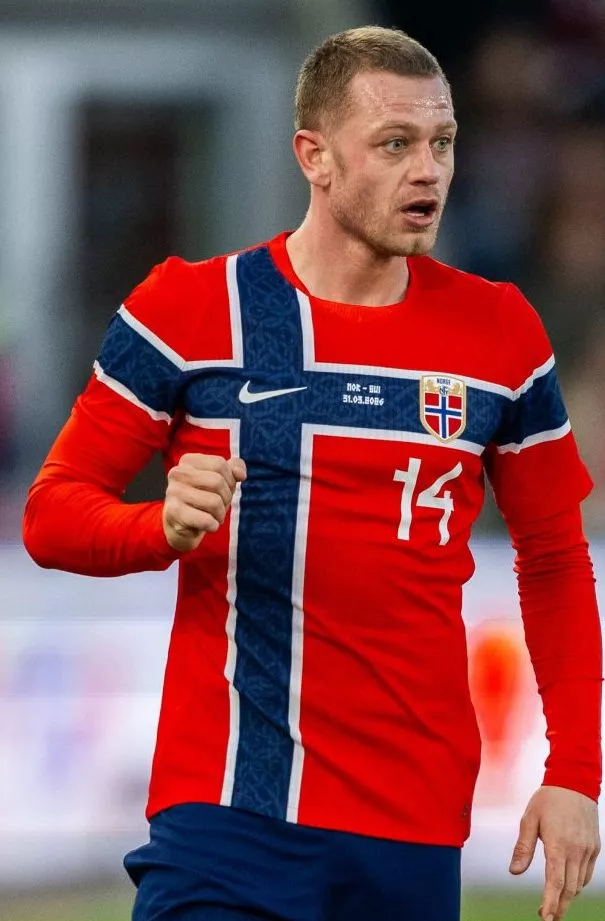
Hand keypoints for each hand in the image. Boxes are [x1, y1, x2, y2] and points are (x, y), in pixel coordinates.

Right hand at [163, 453, 246, 552]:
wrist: (181, 525)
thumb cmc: (203, 499)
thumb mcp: (222, 480)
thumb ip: (234, 468)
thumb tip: (240, 474)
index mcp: (188, 461)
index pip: (220, 464)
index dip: (230, 480)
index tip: (223, 490)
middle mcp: (177, 473)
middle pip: (217, 482)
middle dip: (226, 498)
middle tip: (219, 506)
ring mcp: (173, 492)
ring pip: (214, 502)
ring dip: (220, 514)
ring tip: (213, 516)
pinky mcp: (173, 512)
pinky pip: (206, 520)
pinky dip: (213, 525)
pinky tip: (207, 525)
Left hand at [509, 785, 600, 920]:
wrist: (574, 782)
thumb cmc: (548, 799)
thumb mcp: (529, 819)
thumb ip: (523, 848)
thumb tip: (514, 872)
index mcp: (558, 844)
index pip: (555, 882)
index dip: (551, 902)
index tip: (545, 917)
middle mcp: (576, 850)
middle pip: (570, 889)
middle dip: (559, 906)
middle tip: (547, 917)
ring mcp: (588, 850)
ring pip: (580, 883)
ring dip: (568, 897)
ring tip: (554, 904)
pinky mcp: (594, 847)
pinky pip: (587, 873)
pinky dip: (578, 884)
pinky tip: (568, 886)